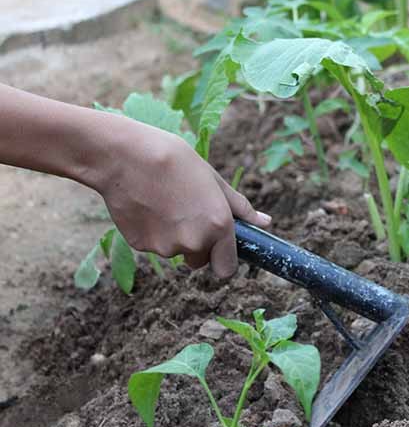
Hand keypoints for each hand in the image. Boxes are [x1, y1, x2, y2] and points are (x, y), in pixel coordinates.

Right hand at [93, 118, 270, 277]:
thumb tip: (265, 222)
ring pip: (175, 251)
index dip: (223, 259)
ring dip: (173, 235)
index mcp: (218, 226)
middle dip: (197, 244)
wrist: (126, 157)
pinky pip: (152, 245)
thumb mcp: (214, 181)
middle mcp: (194, 242)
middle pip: (200, 261)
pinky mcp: (140, 245)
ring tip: (163, 202)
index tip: (219, 248)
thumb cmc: (175, 162)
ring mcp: (165, 246)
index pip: (227, 269)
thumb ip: (240, 207)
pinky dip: (151, 232)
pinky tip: (146, 205)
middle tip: (186, 212)